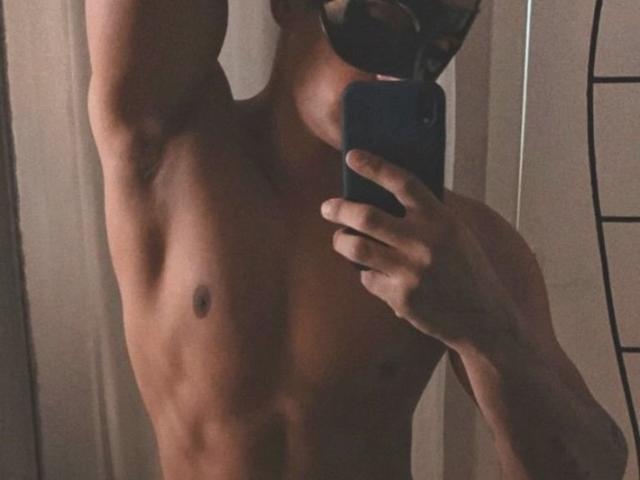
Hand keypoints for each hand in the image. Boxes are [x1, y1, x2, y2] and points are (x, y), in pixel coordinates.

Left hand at [320, 149, 520, 347]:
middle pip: (366, 215)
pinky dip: (366, 273)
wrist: (484, 319)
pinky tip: (375, 273)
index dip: (375, 167)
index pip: (403, 183)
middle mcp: (424, 242)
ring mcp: (410, 271)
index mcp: (441, 219)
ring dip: (341, 240)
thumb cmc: (468, 271)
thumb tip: (390, 189)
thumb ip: (429, 213)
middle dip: (339, 208)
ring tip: (341, 237)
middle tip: (328, 207)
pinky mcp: (400, 297)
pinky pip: (366, 277)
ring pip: (355, 246)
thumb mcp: (457, 234)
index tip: (352, 156)